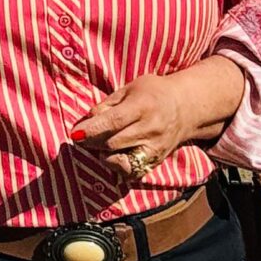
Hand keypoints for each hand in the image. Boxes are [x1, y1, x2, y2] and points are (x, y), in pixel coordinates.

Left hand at [70, 56, 244, 174]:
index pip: (114, 122)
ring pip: (121, 160)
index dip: (92, 129)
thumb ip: (107, 105)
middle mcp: (151, 129)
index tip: (75, 133)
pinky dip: (117, 166)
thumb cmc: (152, 93)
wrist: (186, 108)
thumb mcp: (128, 89)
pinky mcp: (156, 161)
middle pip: (114, 142)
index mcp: (143, 106)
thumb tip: (86, 122)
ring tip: (97, 144)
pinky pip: (132, 171)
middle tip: (81, 137)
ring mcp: (155, 148)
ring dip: (102, 154)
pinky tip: (112, 155)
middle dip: (92, 142)